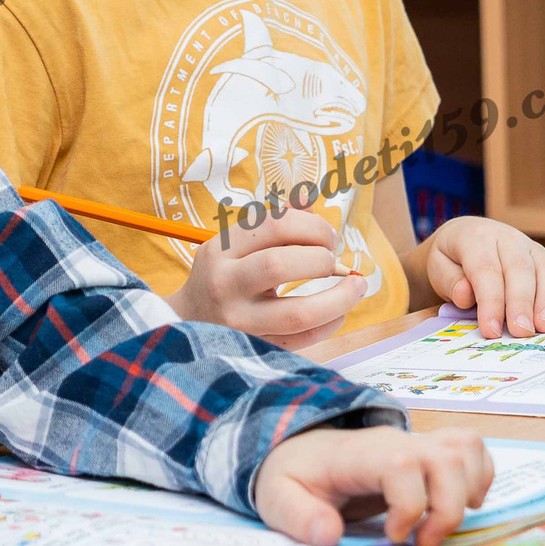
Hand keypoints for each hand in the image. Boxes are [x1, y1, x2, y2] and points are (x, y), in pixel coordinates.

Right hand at [170, 192, 365, 349]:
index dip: (312, 226)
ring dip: (338, 298)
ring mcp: (238, 322)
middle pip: (280, 265)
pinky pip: (302, 340)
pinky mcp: (255, 348)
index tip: (327, 236)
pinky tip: (338, 312)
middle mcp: (225, 285)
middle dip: (320, 258)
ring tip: (356, 286)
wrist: (188, 322)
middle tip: (332, 259)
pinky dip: (330, 324)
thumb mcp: (235, 244)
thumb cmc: (222, 276)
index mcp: (220, 250)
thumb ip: (272, 221)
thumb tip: (309, 198)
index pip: (273, 225)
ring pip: (297, 313)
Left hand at [254, 426, 490, 545]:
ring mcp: (414, 442)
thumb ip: (298, 517)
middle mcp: (394, 441)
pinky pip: (471, 448)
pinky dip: (479, 477)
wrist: (297, 449)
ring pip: (466, 449)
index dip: (409, 505)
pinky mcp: (427, 450)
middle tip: (422, 543)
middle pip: (447, 457)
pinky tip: (459, 504)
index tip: (392, 537)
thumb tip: (329, 535)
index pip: (402, 463)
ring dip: (467, 494)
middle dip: (448, 510)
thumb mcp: (277, 499)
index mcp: (358, 454)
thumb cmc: (293, 475)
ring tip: (439, 525)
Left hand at [420, 217, 544, 336]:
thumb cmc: (453, 259)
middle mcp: (509, 238)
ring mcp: (532, 248)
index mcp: (477, 237)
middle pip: (520, 270)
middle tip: (521, 332)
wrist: (468, 237)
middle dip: (521, 303)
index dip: (490, 301)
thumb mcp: (439, 266)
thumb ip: (450, 281)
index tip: (491, 330)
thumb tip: (465, 295)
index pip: (486, 270)